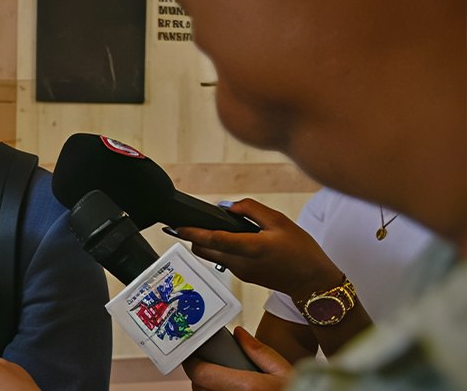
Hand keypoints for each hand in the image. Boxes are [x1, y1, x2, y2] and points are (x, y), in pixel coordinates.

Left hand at [174, 199, 342, 300]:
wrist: (314, 283)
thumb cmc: (302, 251)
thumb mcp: (280, 221)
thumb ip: (252, 210)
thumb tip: (228, 207)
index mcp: (251, 248)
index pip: (213, 240)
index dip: (192, 232)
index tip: (177, 225)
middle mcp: (241, 263)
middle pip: (204, 250)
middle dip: (194, 237)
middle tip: (192, 222)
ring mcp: (240, 272)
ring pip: (212, 256)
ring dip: (207, 242)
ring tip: (214, 226)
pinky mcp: (244, 276)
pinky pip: (224, 260)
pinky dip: (220, 248)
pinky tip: (232, 237)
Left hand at [183, 327, 290, 390]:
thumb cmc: (294, 389)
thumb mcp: (282, 370)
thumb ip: (259, 351)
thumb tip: (239, 334)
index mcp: (246, 387)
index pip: (202, 373)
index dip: (193, 362)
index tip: (195, 355)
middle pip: (199, 386)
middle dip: (203, 374)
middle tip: (214, 366)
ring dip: (207, 387)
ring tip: (224, 380)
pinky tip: (227, 389)